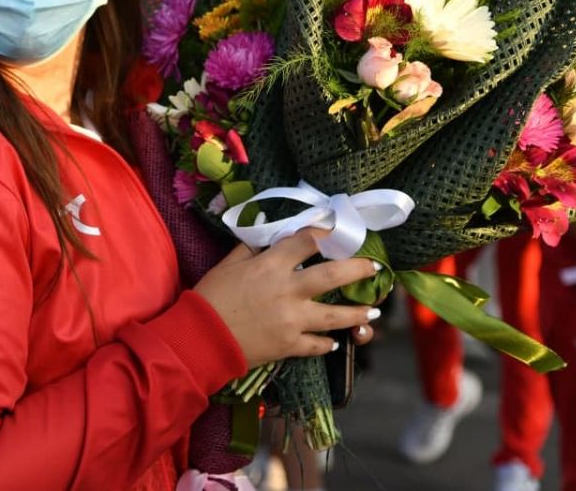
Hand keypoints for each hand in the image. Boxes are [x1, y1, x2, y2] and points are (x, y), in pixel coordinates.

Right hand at [194, 230, 379, 366]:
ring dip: (357, 313)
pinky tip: (334, 340)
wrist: (201, 338)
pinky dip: (327, 343)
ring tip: (373, 312)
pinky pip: (317, 344)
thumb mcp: (228, 264)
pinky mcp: (290, 345)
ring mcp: (292, 320)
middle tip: (374, 268)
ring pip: (335, 316)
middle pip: (332, 276)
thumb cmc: (211, 296)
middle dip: (357, 270)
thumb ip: (250, 249)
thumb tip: (267, 236)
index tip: (338, 230)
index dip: (325, 233)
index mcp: (271, 265)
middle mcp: (288, 290)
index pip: (306, 242)